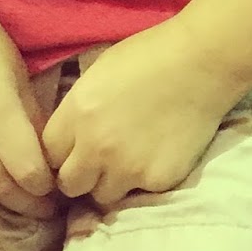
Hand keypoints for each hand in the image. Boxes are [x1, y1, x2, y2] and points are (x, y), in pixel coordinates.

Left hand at [42, 18, 239, 209]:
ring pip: (102, 196)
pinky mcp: (156, 180)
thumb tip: (71, 135)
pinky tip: (158, 154)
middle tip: (101, 160)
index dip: (63, 152)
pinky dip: (145, 178)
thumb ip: (79, 109)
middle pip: (69, 184)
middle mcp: (95, 147)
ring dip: (111, 182)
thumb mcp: (100, 73)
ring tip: (131, 159)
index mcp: (77, 114)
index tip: (77, 148)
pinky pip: (139, 192)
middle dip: (81, 174)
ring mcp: (126, 168)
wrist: (203, 60)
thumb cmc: (151, 54)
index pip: (48, 155)